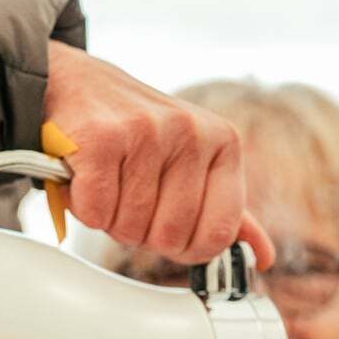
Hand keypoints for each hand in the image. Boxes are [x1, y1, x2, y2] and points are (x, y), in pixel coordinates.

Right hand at [43, 41, 274, 267]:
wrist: (73, 84)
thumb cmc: (134, 132)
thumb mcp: (193, 165)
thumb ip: (225, 210)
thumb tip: (264, 254)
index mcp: (224, 142)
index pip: (218, 234)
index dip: (185, 246)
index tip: (166, 224)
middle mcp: (191, 132)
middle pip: (169, 237)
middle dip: (140, 231)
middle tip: (127, 194)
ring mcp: (147, 131)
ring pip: (129, 228)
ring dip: (109, 217)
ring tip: (107, 179)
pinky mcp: (102, 138)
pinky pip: (95, 212)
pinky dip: (82, 206)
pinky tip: (85, 175)